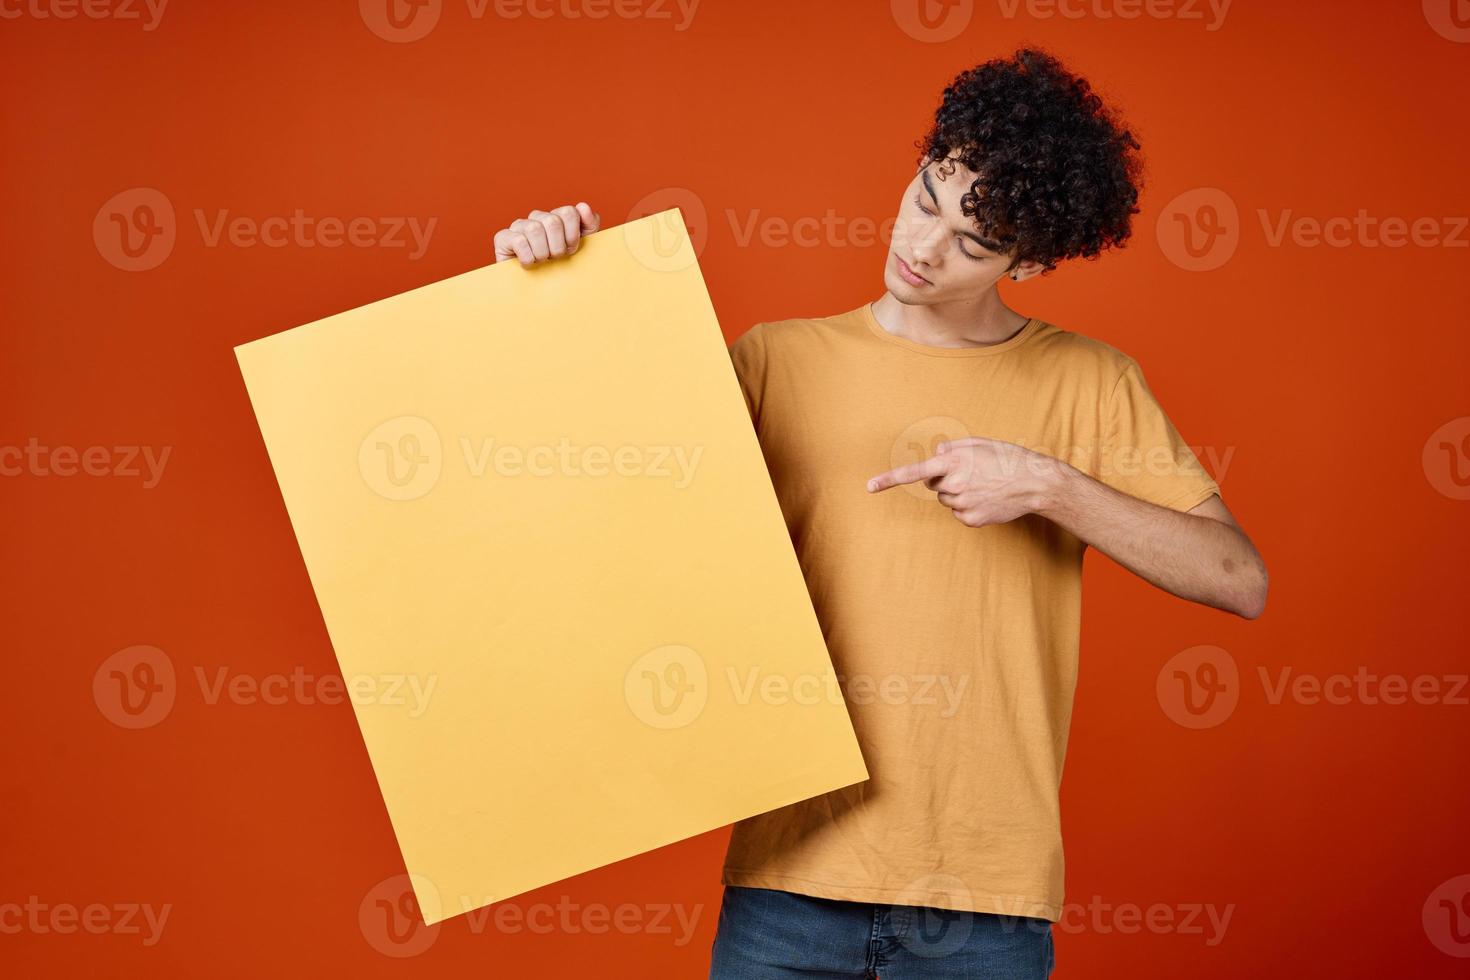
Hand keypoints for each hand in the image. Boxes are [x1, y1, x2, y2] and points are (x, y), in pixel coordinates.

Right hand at [493, 202, 600, 265]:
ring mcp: (519, 226)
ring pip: (534, 229)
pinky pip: (519, 240)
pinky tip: (528, 264)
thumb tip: (583, 206)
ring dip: (542, 253)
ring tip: (541, 261)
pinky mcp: (503, 238)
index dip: (573, 236)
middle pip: (553, 221)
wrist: (538, 296)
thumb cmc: (561, 270)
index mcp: (556, 217)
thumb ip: (589, 226)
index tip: (570, 251)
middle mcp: (537, 218)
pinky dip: (528, 257)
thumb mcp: (583, 248)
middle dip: (558, 246)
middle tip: (555, 258)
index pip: (569, 212)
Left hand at [865, 437, 1065, 526]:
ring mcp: (961, 504)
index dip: (889, 479)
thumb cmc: (1007, 458)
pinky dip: (969, 507)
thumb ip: (953, 447)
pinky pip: (959, 513)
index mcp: (953, 461)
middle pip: (934, 485)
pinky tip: (987, 499)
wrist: (1034, 483)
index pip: (914, 472)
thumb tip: (936, 452)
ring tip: (984, 486)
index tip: (870, 487)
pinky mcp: (970, 519)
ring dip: (959, 493)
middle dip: (945, 479)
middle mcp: (953, 483)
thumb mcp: (979, 443)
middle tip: (971, 474)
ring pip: (947, 500)